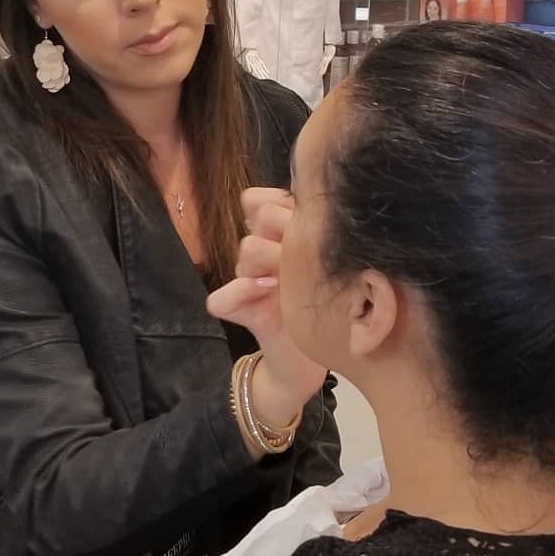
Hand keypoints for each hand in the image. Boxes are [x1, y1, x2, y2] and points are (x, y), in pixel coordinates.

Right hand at [208, 188, 326, 422]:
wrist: (320, 356)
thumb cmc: (334, 302)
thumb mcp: (333, 262)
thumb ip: (322, 232)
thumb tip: (322, 205)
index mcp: (280, 234)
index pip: (262, 199)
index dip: (285, 204)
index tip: (312, 223)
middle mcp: (261, 252)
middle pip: (260, 215)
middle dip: (287, 230)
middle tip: (311, 253)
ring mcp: (248, 280)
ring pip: (247, 249)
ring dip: (273, 259)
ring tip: (296, 276)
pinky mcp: (239, 310)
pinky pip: (220, 298)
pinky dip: (240, 292)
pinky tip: (269, 294)